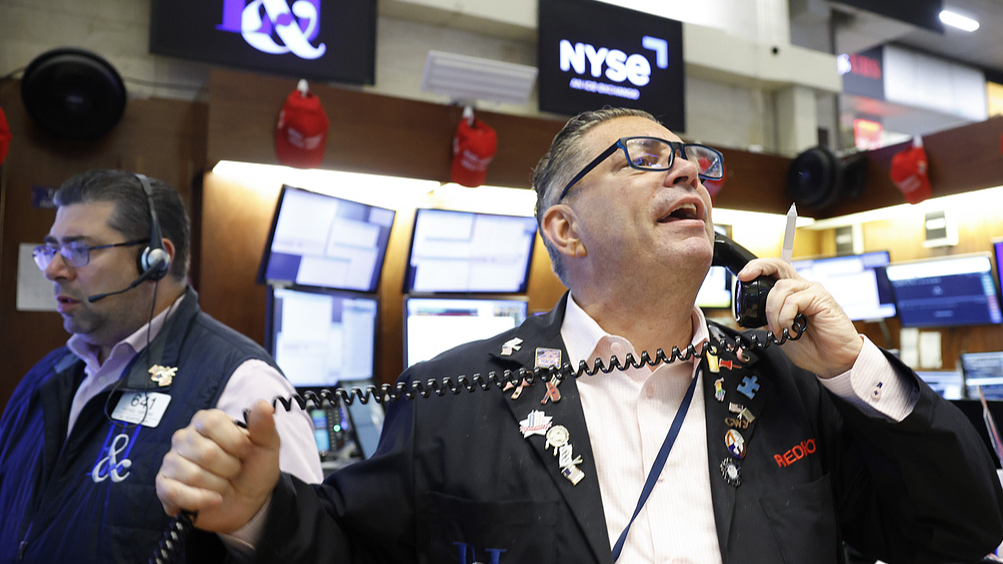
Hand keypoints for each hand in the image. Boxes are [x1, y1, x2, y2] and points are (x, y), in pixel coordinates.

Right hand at [156, 400, 280, 532]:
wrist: (248, 502)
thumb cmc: (254, 469)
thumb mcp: (266, 446)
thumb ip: (264, 425)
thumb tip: (262, 404)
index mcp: (207, 421)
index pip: (212, 423)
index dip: (235, 442)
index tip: (246, 452)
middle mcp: (185, 437)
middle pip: (205, 453)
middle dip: (229, 468)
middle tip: (235, 471)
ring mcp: (172, 462)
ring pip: (192, 475)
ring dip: (218, 486)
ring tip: (224, 484)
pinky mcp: (165, 486)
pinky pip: (175, 493)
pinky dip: (200, 500)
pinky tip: (213, 499)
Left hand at [738, 258, 862, 378]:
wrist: (835, 361)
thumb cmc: (814, 348)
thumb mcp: (781, 332)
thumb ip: (768, 319)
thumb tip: (752, 314)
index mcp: (792, 294)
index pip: (774, 272)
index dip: (757, 269)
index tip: (742, 277)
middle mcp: (802, 288)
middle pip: (779, 265)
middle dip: (758, 267)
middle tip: (745, 278)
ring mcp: (812, 292)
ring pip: (781, 288)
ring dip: (772, 311)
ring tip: (778, 329)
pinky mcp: (821, 299)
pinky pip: (794, 300)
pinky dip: (785, 316)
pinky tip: (791, 328)